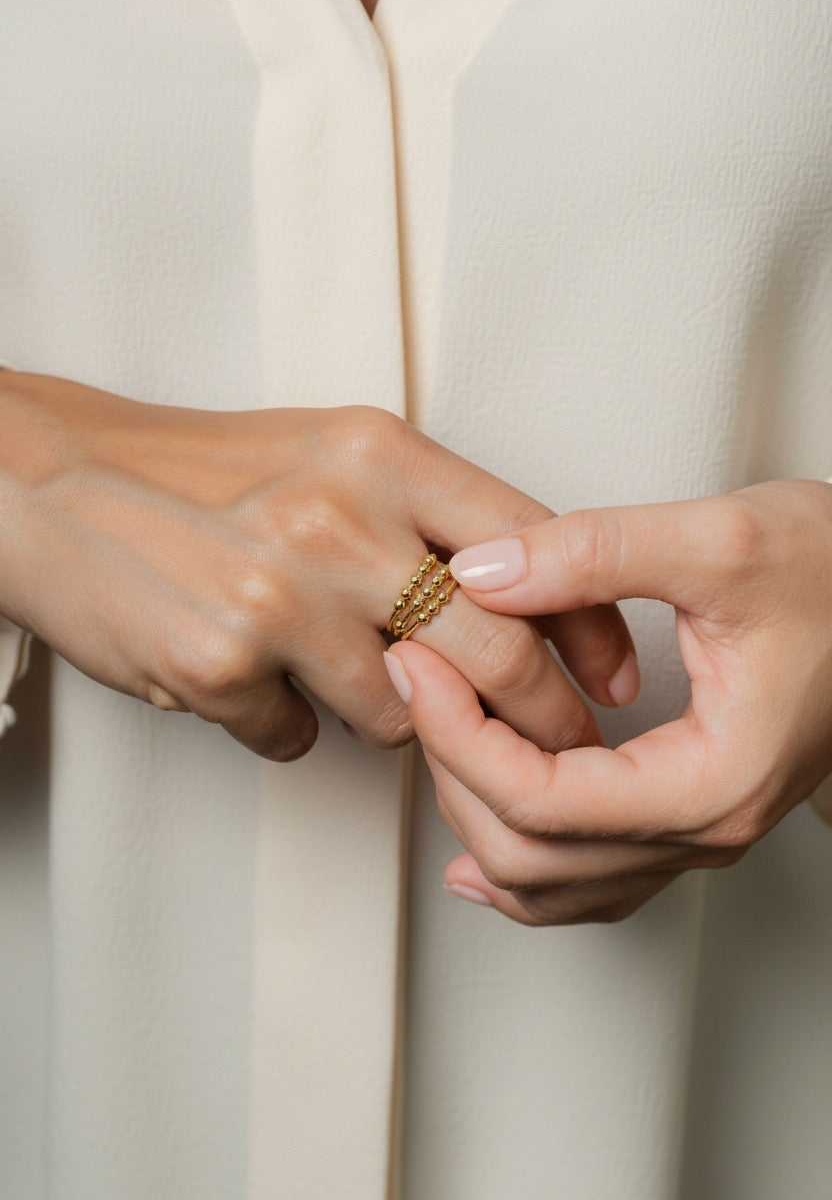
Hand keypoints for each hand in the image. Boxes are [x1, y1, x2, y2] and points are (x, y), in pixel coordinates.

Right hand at [0, 370, 636, 759]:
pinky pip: (300, 740)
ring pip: (401, 715)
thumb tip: (524, 601)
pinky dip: (290, 724)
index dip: (588, 627)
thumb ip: (427, 516)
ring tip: (336, 672)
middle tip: (558, 746)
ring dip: (390, 716)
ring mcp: (278, 601)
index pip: (533, 551)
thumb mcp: (331, 453)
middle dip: (545, 717)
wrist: (53, 484)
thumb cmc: (203, 471)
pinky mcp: (219, 670)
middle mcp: (338, 522)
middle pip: (497, 652)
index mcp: (381, 454)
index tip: (611, 677)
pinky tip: (255, 679)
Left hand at [385, 480, 831, 924]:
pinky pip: (589, 881)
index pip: (540, 800)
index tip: (418, 660)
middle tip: (417, 673)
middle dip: (453, 766)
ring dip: (476, 813)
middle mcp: (705, 831)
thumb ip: (592, 554)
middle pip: (531, 855)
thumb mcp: (719, 540)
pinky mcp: (687, 814)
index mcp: (712, 782)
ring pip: (551, 881)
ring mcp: (698, 834)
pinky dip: (521, 865)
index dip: (457, 733)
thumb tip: (481, 573)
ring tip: (434, 728)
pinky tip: (474, 846)